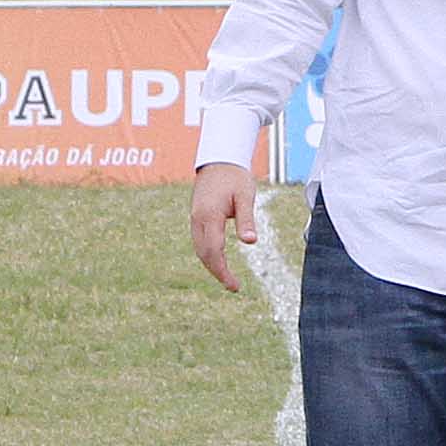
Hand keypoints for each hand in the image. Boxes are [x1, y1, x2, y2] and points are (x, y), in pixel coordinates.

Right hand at [191, 162, 257, 290]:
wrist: (219, 159)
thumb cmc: (235, 177)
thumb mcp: (245, 196)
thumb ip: (247, 219)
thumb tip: (251, 242)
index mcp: (209, 216)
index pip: (213, 252)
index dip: (222, 272)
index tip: (234, 286)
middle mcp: (198, 219)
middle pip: (204, 254)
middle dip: (217, 272)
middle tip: (234, 286)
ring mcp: (195, 218)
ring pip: (199, 249)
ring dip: (211, 265)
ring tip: (227, 277)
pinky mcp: (197, 216)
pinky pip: (199, 241)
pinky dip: (208, 254)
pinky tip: (218, 260)